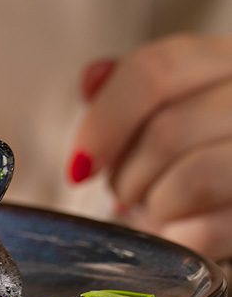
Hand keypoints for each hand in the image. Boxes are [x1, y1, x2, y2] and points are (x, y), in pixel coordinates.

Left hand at [70, 34, 231, 259]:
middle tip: (122, 191)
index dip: (104, 119)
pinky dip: (178, 235)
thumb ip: (138, 90)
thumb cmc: (207, 147)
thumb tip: (93, 77)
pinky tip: (180, 230)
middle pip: (166, 132)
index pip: (155, 70)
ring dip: (153, 204)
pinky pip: (209, 230)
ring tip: (155, 207)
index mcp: (229, 61)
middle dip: (126, 174)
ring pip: (193, 179)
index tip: (80, 162)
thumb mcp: (177, 105)